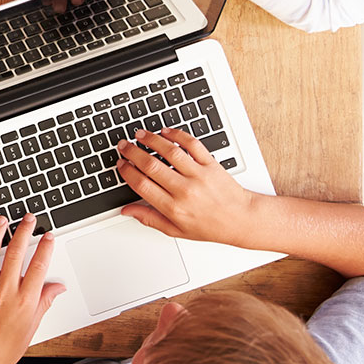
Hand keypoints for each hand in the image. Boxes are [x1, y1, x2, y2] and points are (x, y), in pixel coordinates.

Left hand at [0, 214, 65, 363]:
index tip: (49, 235)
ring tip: (2, 220)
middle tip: (29, 218)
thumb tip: (58, 286)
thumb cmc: (7, 348)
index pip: (39, 266)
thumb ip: (45, 301)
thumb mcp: (33, 325)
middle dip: (24, 231)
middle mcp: (5, 291)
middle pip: (16, 253)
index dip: (45, 248)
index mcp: (25, 300)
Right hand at [115, 127, 256, 242]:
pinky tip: (166, 132)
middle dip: (133, 153)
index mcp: (174, 207)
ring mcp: (198, 175)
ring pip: (170, 152)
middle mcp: (185, 190)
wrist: (241, 219)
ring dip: (151, 140)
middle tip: (123, 146)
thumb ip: (150, 219)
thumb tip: (127, 210)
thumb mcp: (176, 230)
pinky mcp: (211, 164)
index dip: (127, 172)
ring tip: (140, 135)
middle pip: (151, 165)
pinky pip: (192, 145)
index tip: (121, 164)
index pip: (142, 185)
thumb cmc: (211, 226)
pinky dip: (178, 135)